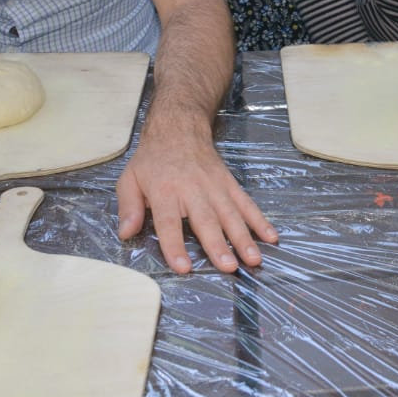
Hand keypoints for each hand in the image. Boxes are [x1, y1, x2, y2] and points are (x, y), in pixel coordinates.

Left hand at [117, 125, 277, 273]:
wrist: (179, 129)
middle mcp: (193, 190)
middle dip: (218, 245)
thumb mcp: (129, 179)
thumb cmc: (152, 160)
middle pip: (206, 220)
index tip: (184, 267)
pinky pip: (246, 203)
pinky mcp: (230, 184)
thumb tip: (126, 233)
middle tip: (229, 267)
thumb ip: (129, 207)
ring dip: (243, 238)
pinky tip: (271, 237)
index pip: (169, 223)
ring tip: (253, 259)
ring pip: (231, 214)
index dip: (175, 246)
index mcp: (165, 191)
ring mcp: (215, 187)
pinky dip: (260, 220)